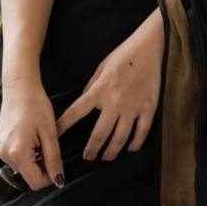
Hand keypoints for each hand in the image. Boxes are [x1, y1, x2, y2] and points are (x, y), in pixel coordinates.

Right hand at [0, 76, 63, 191]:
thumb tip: (59, 181)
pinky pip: (17, 159)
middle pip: (28, 177)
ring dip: (35, 160)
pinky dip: (27, 154)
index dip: (50, 178)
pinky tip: (32, 137)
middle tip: (49, 146)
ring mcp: (1, 151)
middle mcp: (5, 155)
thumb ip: (54, 159)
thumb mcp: (50, 132)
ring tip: (40, 139)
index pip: (36, 183)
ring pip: (23, 168)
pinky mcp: (0, 145)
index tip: (58, 162)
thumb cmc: (36, 105)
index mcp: (18, 153)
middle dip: (43, 167)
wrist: (19, 87)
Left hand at [56, 7, 164, 161]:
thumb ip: (92, 86)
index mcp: (100, 90)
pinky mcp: (148, 108)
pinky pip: (141, 132)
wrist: (150, 47)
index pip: (76, 112)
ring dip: (111, 151)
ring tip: (106, 157)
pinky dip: (135, 143)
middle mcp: (115, 102)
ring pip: (120, 138)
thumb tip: (84, 100)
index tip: (56, 136)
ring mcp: (133, 107)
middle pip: (99, 134)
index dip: (64, 125)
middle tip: (87, 157)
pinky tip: (130, 149)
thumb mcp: (102, 67)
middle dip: (91, 149)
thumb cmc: (124, 54)